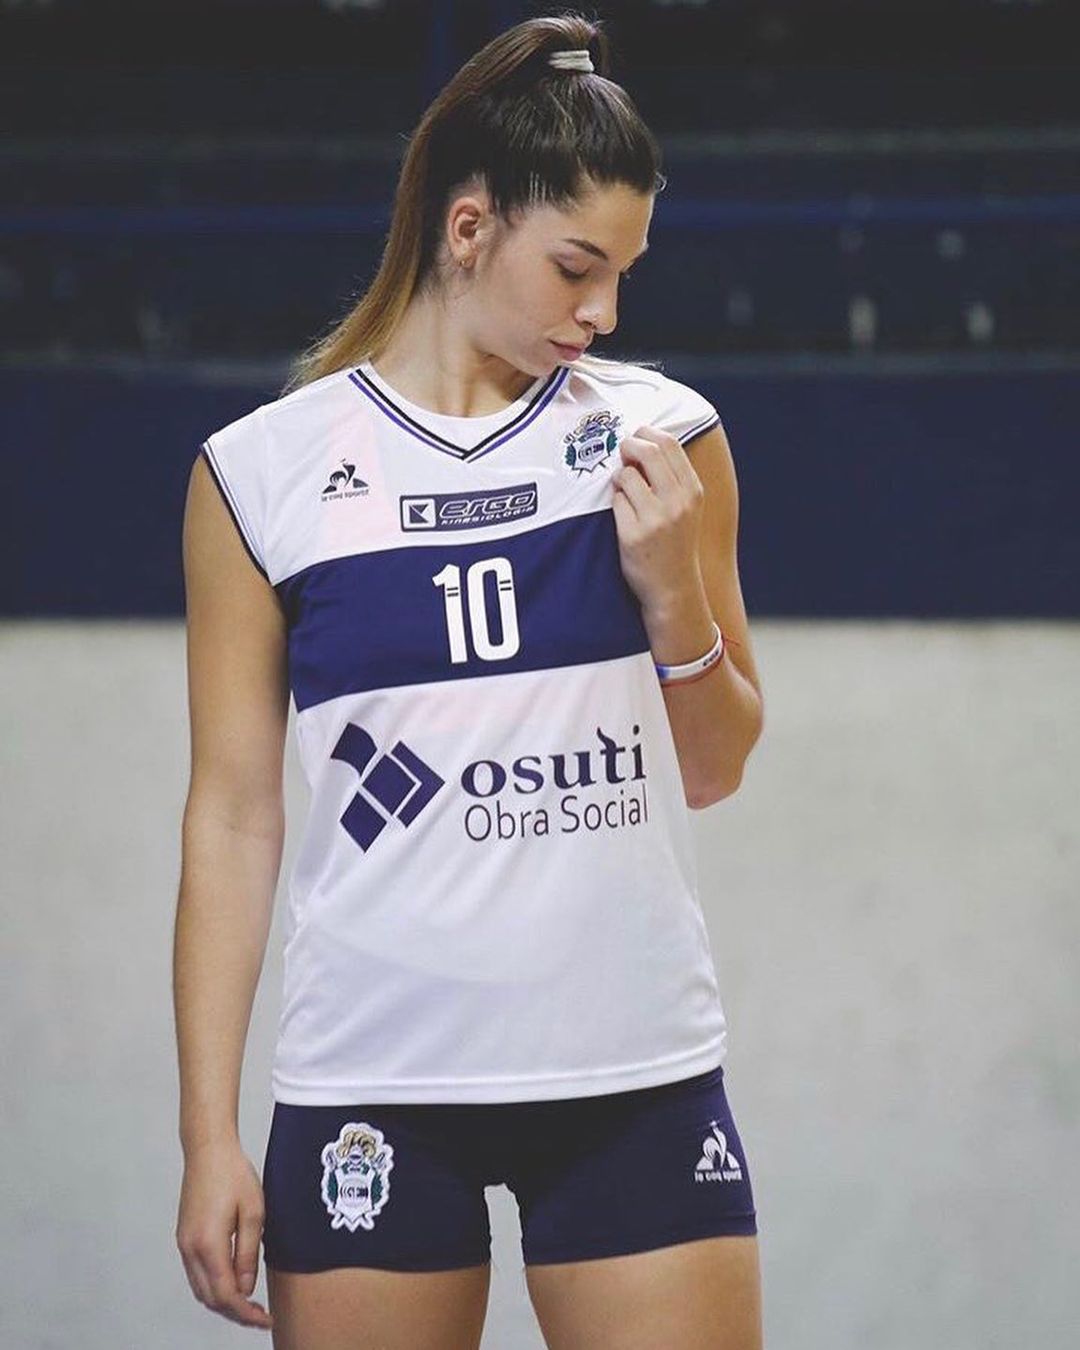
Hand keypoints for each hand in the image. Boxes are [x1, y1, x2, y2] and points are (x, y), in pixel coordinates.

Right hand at [176, 1139, 272, 1329]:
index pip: (225, 1294)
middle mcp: (190, 1249)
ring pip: (201, 1289)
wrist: (208, 1150)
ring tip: (250, 1302)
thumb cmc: (233, 1174)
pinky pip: (197, 1274)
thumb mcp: (253, 1212)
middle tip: (260, 1315)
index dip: (245, 1313)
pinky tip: (233, 1282)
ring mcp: (184, 1244)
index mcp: (208, 1244)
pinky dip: (214, 1286)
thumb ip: (248, 1253)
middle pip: (210, 1298)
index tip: (264, 1319)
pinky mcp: (185, 1238)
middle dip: (235, 1312)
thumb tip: (245, 1287)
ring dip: (223, 1301)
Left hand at [611, 425, 704, 612]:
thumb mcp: (687, 508)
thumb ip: (672, 478)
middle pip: (647, 451)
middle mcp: (677, 503)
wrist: (674, 588)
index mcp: (693, 491)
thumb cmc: (676, 543)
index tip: (636, 438)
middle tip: (621, 451)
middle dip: (628, 445)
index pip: (669, 444)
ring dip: (620, 478)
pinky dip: (616, 504)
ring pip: (626, 475)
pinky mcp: (633, 535)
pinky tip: (625, 517)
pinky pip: (616, 501)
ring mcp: (655, 519)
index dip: (647, 434)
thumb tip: (643, 442)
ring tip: (626, 494)